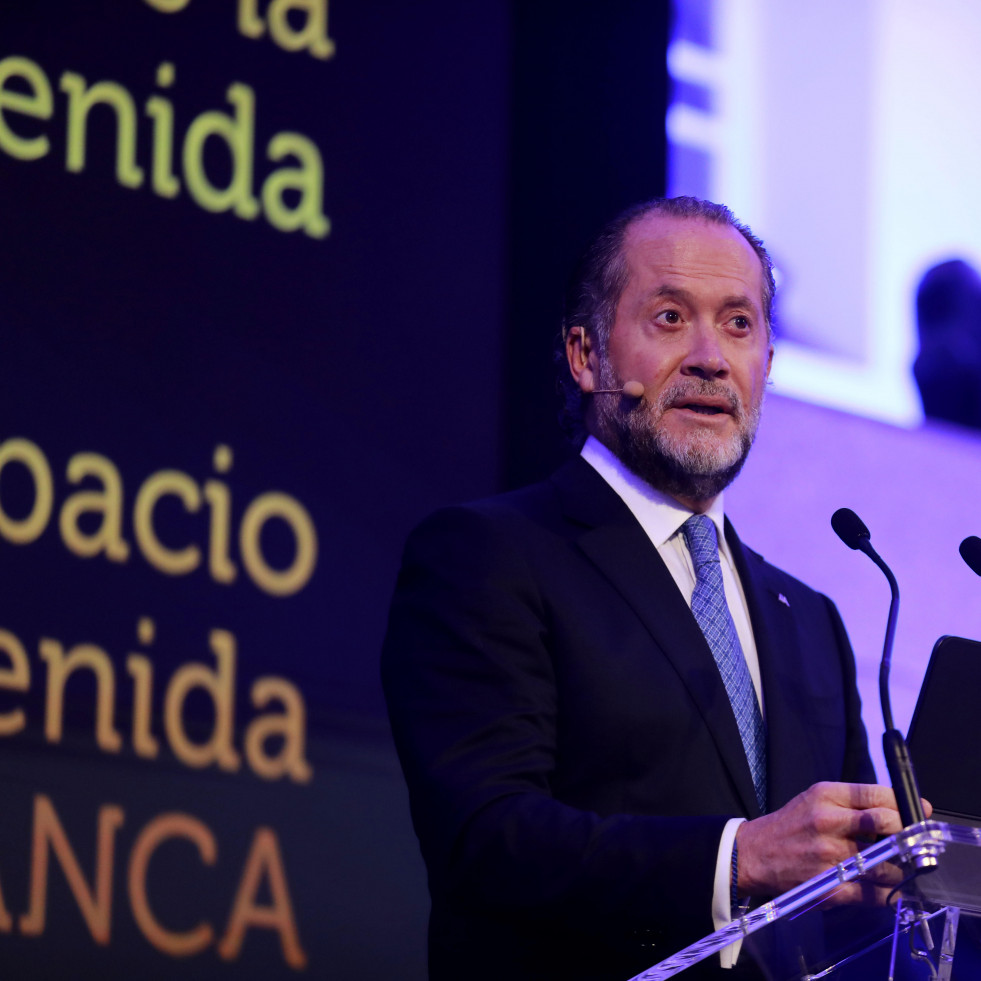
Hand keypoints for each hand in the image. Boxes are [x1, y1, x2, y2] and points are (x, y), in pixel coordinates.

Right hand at [735, 782, 932, 904]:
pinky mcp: (830, 886)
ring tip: (895, 865)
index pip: (877, 794)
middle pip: (887, 823)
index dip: (905, 804)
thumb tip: (899, 807)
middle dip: (906, 832)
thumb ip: (854, 801)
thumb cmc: (790, 825)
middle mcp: (828, 823)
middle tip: (909, 839)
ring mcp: (830, 856)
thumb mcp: (816, 799)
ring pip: (888, 863)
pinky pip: (875, 894)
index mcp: (825, 796)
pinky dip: (887, 893)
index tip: (919, 810)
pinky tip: (884, 887)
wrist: (754, 854)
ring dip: (899, 867)